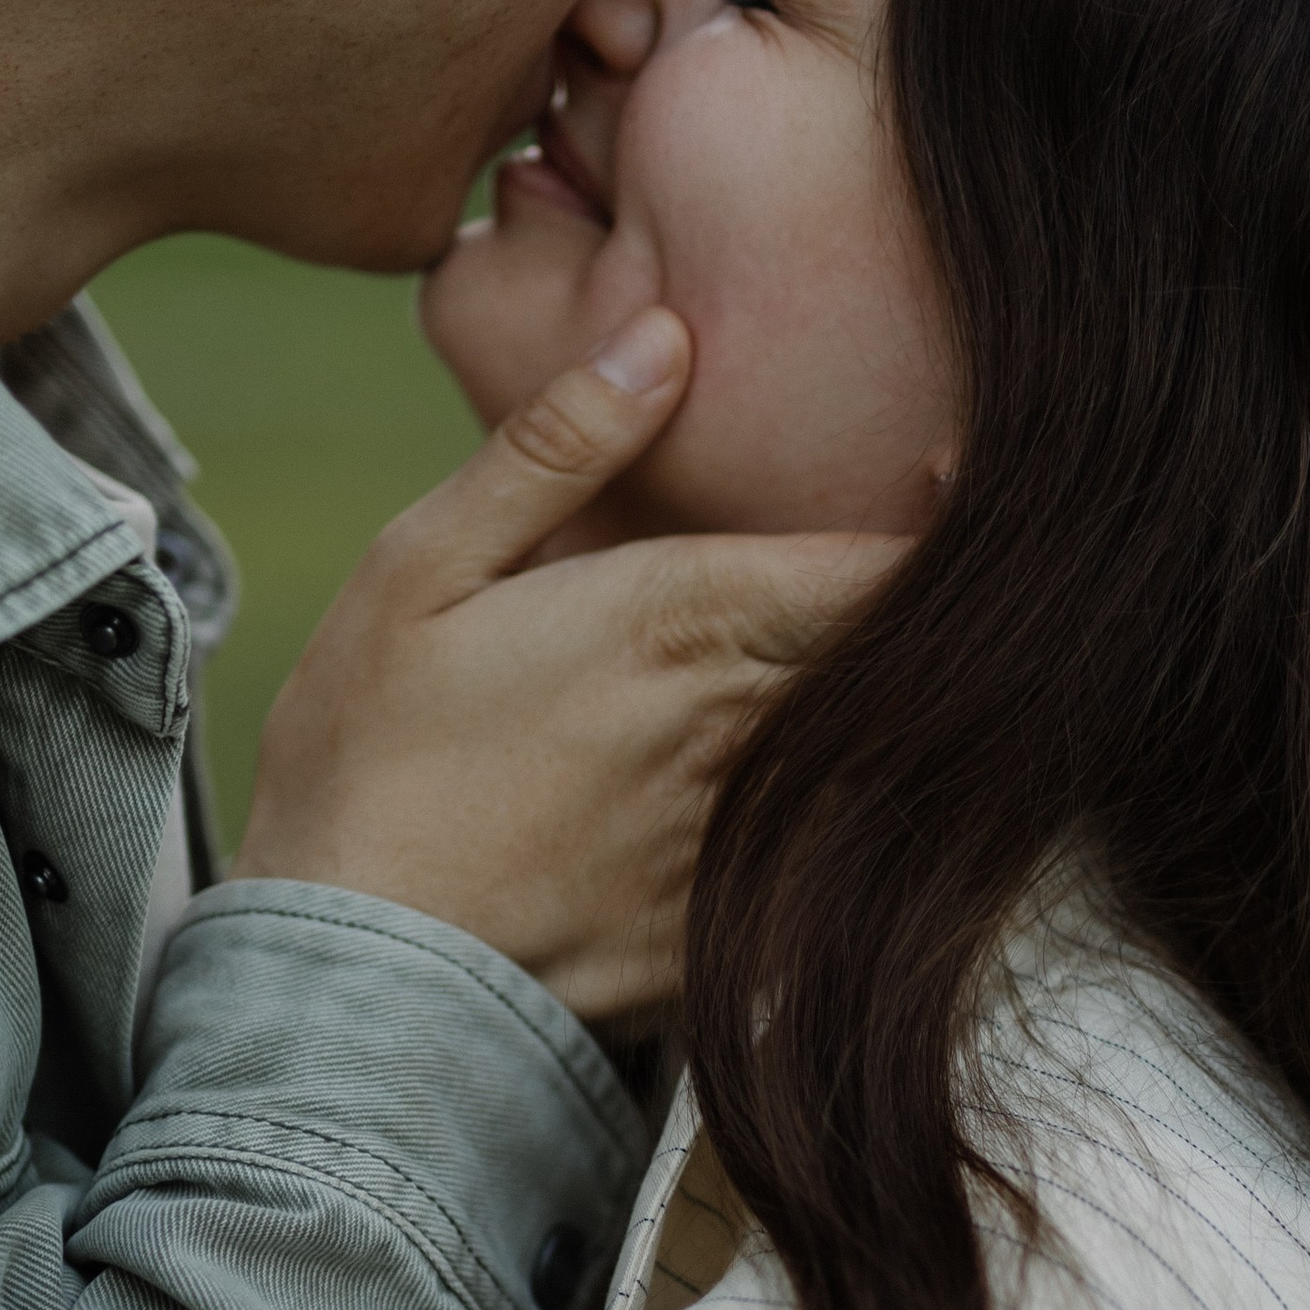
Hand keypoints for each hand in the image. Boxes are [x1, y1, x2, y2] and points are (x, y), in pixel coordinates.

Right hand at [233, 310, 904, 1016]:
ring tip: (892, 677)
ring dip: (887, 716)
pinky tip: (810, 804)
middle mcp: (742, 730)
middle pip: (903, 660)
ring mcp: (743, 840)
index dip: (956, 523)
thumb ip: (555, 448)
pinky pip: (818, 862)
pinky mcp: (726, 930)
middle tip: (947, 568)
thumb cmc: (368, 757)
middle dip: (937, 616)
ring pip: (875, 759)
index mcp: (685, 621)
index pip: (889, 567)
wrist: (347, 980)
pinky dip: (835, 822)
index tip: (962, 479)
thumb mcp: (423, 568)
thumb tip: (668, 330)